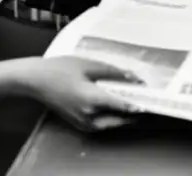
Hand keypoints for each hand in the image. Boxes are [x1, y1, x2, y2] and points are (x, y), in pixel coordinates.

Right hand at [19, 56, 143, 132]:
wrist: (34, 80)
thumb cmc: (60, 69)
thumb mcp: (90, 65)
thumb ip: (114, 73)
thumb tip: (135, 78)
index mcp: (92, 101)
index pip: (123, 107)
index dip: (141, 105)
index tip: (156, 102)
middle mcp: (88, 116)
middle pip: (119, 120)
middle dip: (135, 114)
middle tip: (151, 103)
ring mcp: (81, 122)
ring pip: (110, 125)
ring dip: (124, 117)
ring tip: (139, 104)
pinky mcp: (78, 123)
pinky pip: (100, 124)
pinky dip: (112, 118)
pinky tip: (119, 106)